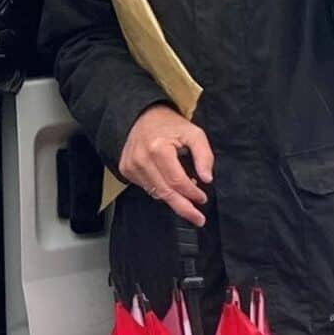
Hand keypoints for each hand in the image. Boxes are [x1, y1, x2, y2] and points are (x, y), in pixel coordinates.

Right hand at [118, 105, 211, 225]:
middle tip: (198, 219)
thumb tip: (207, 179)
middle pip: (165, 192)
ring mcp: (131, 166)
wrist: (142, 116)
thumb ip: (204, 155)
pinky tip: (169, 184)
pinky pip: (147, 188)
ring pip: (156, 193)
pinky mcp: (126, 170)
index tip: (203, 198)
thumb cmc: (170, 125)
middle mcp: (141, 159)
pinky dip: (160, 190)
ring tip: (186, 196)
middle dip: (183, 207)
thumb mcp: (194, 133)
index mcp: (159, 149)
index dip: (192, 193)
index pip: (177, 181)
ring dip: (173, 198)